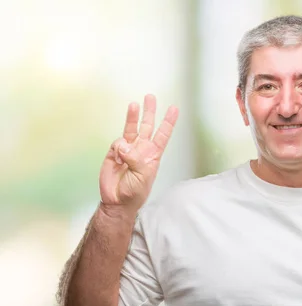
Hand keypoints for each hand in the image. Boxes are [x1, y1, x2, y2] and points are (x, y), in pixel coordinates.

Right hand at [99, 94, 178, 216]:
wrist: (117, 200)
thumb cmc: (135, 191)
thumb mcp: (143, 176)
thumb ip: (136, 159)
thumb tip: (125, 144)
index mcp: (153, 155)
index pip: (163, 135)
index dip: (168, 122)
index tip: (174, 109)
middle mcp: (141, 149)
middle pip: (147, 126)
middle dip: (149, 112)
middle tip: (151, 97)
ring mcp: (127, 149)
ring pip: (131, 128)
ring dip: (132, 116)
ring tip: (134, 104)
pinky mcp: (114, 152)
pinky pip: (118, 142)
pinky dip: (119, 147)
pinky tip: (119, 158)